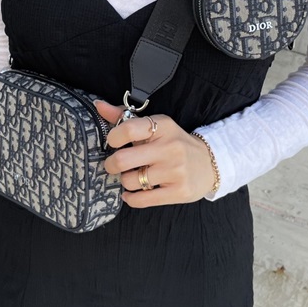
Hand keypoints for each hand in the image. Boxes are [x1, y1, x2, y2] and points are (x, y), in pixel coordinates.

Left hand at [94, 99, 218, 207]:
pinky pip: (142, 200)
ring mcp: (175, 171)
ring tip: (131, 176)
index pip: (128, 129)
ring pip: (130, 181)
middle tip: (114, 165)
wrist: (209, 163)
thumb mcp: (155, 125)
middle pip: (123, 160)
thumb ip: (124, 116)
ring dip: (125, 180)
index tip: (113, 142)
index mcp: (163, 127)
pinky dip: (130, 198)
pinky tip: (131, 193)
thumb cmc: (173, 142)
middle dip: (111, 164)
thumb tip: (98, 106)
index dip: (113, 137)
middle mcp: (170, 148)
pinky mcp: (178, 192)